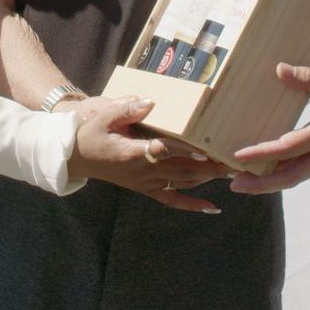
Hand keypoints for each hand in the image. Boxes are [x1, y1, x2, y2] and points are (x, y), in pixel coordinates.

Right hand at [66, 96, 229, 212]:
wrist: (75, 157)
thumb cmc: (90, 132)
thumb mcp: (103, 116)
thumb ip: (126, 109)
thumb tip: (151, 101)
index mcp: (132, 153)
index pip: (163, 151)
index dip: (185, 151)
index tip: (205, 151)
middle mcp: (142, 171)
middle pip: (181, 170)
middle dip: (209, 166)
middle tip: (234, 160)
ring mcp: (146, 183)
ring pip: (182, 183)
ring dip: (208, 179)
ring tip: (233, 172)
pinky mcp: (146, 189)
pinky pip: (172, 200)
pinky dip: (193, 205)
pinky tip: (213, 208)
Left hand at [230, 63, 309, 193]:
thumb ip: (309, 78)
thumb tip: (278, 70)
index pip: (288, 148)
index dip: (261, 154)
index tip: (238, 155)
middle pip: (290, 177)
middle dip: (261, 184)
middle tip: (234, 184)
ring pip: (297, 176)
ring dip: (271, 182)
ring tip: (246, 180)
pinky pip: (304, 168)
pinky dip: (284, 172)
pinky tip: (271, 166)